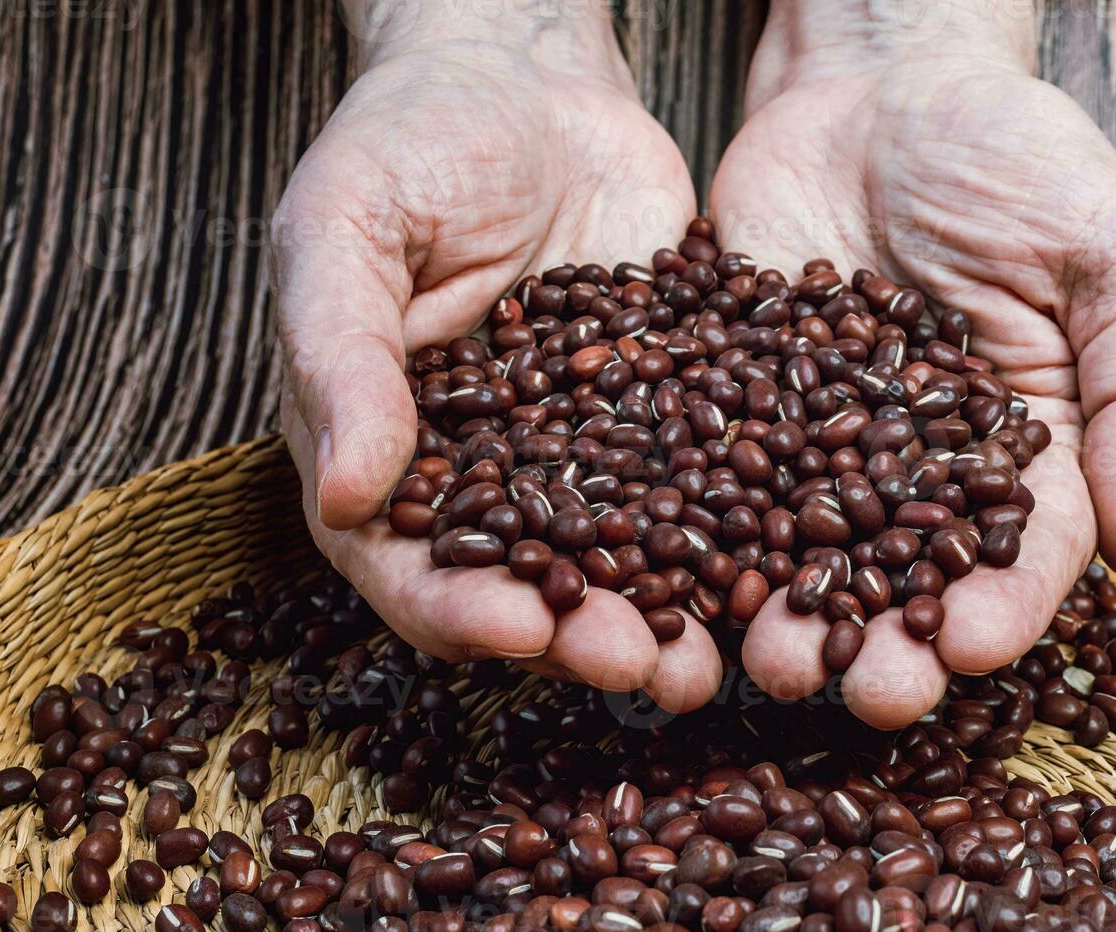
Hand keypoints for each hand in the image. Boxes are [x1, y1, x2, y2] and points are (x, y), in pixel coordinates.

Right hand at [272, 6, 722, 708]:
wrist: (529, 79)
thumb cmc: (409, 143)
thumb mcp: (345, 230)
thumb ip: (341, 355)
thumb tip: (348, 492)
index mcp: (384, 450)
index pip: (406, 562)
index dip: (457, 609)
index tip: (520, 632)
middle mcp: (483, 475)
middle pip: (524, 584)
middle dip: (579, 635)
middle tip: (643, 669)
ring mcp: (577, 454)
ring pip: (617, 556)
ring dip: (661, 614)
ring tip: (710, 659)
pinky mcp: (660, 419)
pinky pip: (693, 486)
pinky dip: (729, 532)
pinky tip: (774, 564)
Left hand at [710, 1, 1115, 727]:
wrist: (876, 83)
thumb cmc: (1015, 155)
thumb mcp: (1113, 255)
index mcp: (1025, 451)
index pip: (1024, 556)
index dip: (1003, 612)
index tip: (972, 652)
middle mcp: (918, 473)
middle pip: (905, 582)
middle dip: (888, 646)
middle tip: (861, 694)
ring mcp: (818, 450)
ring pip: (803, 558)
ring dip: (786, 620)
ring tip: (766, 664)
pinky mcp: (734, 413)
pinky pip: (713, 483)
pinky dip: (698, 535)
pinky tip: (680, 580)